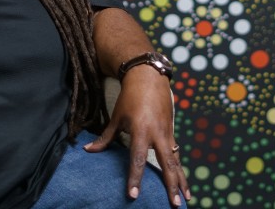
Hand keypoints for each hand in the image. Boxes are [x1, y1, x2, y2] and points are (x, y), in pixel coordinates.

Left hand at [83, 66, 189, 206]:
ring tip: (186, 200)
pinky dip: (180, 169)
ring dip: (181, 181)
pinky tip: (183, 183)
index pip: (137, 159)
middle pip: (166, 165)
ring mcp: (167, 134)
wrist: (149, 78)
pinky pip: (177, 155)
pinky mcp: (171, 132)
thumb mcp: (117, 117)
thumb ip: (106, 137)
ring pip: (176, 162)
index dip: (135, 178)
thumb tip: (88, 150)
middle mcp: (157, 135)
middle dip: (171, 186)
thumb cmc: (129, 98)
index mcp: (141, 131)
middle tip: (175, 205)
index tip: (133, 195)